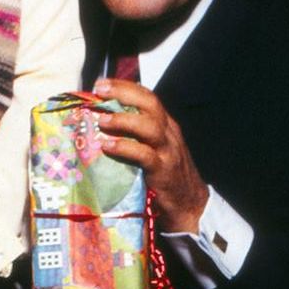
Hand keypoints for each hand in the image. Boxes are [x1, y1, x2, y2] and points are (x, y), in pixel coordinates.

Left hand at [92, 78, 209, 231]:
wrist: (189, 204)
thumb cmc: (162, 175)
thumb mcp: (152, 149)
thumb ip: (133, 135)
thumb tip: (99, 121)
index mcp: (165, 125)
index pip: (148, 97)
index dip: (125, 87)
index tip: (101, 83)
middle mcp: (168, 134)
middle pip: (150, 105)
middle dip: (124, 93)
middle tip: (99, 91)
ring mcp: (167, 152)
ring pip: (150, 127)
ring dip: (124, 120)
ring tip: (101, 120)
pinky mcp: (163, 171)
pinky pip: (145, 155)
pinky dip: (125, 148)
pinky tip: (108, 146)